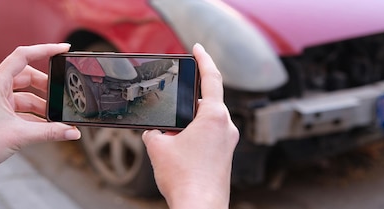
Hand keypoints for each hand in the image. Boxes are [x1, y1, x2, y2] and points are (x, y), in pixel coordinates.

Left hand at [0, 44, 81, 208]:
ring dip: (41, 105)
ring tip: (57, 118)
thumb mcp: (19, 136)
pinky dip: (34, 116)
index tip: (64, 49)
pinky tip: (47, 127)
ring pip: (25, 94)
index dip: (45, 50)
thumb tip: (73, 133)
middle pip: (27, 76)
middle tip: (63, 95)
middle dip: (47, 86)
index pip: (23, 56)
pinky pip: (20, 108)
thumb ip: (49, 132)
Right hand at [142, 43, 238, 208]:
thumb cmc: (184, 179)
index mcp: (214, 116)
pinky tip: (179, 145)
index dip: (203, 59)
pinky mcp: (225, 155)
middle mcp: (226, 126)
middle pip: (208, 100)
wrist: (199, 207)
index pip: (212, 78)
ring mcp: (228, 142)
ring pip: (208, 119)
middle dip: (189, 97)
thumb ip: (155, 132)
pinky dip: (195, 133)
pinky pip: (210, 135)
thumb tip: (156, 132)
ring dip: (190, 119)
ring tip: (171, 130)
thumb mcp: (158, 147)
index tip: (197, 48)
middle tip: (173, 95)